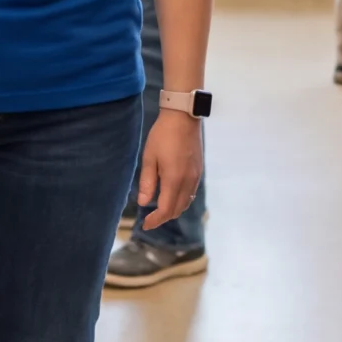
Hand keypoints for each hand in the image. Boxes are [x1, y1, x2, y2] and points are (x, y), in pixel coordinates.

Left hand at [135, 108, 203, 229]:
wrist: (183, 117)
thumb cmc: (162, 136)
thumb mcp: (149, 157)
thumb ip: (147, 182)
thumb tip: (143, 203)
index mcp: (174, 179)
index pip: (165, 210)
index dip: (155, 220)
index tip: (144, 224)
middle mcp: (188, 182)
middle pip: (177, 210)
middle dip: (163, 218)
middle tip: (150, 220)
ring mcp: (195, 177)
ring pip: (186, 203)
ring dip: (173, 210)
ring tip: (159, 210)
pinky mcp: (199, 171)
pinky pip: (191, 194)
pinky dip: (181, 201)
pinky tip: (172, 196)